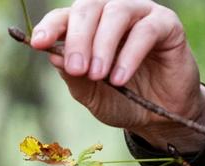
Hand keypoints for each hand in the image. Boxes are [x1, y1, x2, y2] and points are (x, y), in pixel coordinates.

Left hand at [30, 0, 204, 151]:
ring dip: (103, 45)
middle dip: (78, 38)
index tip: (38, 44)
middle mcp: (111, 12)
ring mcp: (139, 14)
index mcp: (87, 26)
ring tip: (99, 75)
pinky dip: (129, 55)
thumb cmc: (120, 100)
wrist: (157, 117)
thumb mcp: (90, 93)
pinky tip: (119, 78)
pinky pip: (145, 30)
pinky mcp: (166, 24)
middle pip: (88, 7)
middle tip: (77, 69)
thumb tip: (54, 56)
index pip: (63, 16)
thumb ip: (73, 76)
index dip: (50, 26)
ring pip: (116, 12)